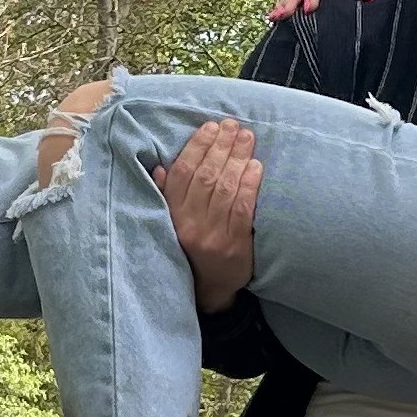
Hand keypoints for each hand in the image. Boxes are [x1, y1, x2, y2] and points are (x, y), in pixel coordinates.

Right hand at [158, 117, 261, 310]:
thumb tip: (160, 166)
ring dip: (237, 158)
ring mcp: (213, 235)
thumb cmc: (189, 249)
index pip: (183, 173)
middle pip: (206, 176)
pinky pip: (243, 209)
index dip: (197, 146)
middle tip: (233, 125)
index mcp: (172, 215)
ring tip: (247, 137)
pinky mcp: (235, 245)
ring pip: (225, 189)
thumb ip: (166, 196)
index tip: (210, 126)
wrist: (207, 291)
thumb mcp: (170, 224)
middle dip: (221, 146)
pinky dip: (250, 185)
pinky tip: (256, 166)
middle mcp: (190, 224)